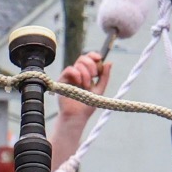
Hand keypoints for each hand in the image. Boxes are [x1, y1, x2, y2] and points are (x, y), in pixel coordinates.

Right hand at [51, 52, 111, 169]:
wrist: (77, 116)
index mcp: (86, 74)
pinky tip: (79, 82)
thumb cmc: (87, 106)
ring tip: (87, 86)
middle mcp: (77, 74)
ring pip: (77, 64)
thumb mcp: (99, 90)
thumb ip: (104, 77)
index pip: (88, 58)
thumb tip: (109, 62)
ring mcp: (69, 77)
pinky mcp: (62, 81)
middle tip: (95, 75)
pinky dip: (76, 73)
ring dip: (86, 73)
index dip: (93, 55)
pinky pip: (69, 70)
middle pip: (83, 58)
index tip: (99, 58)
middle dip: (91, 64)